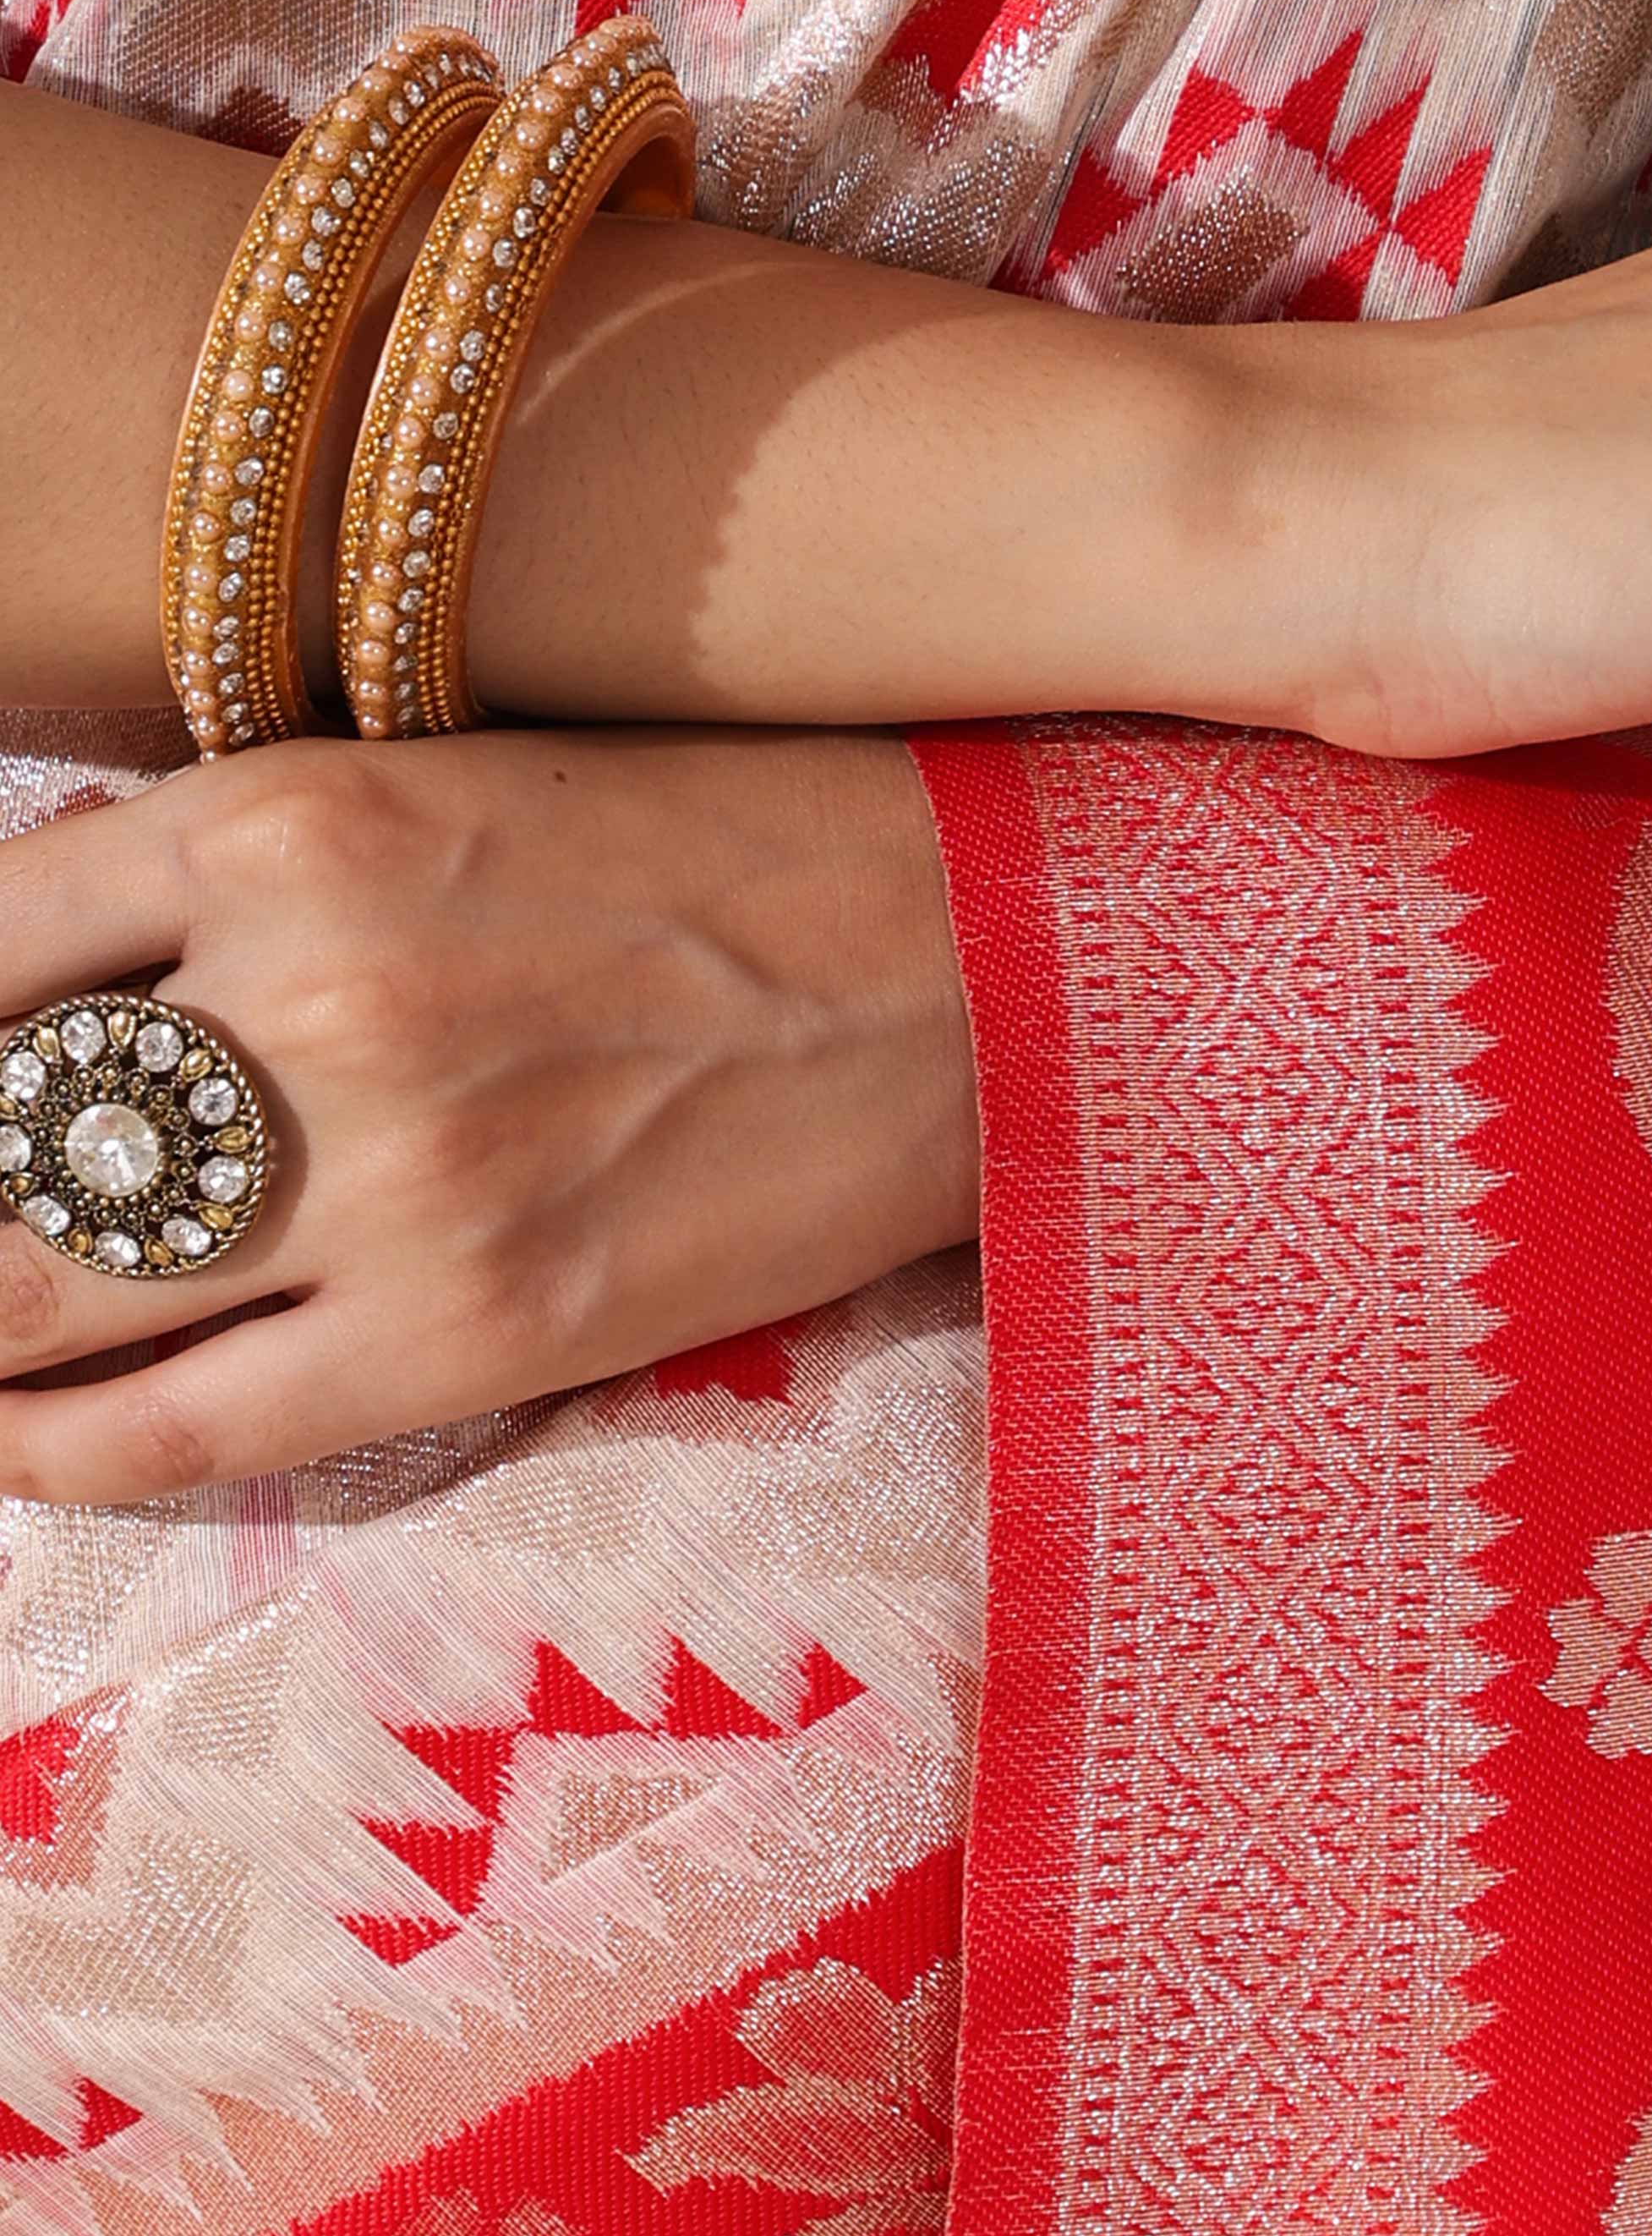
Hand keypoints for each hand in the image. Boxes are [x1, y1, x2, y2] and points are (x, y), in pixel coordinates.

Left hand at [0, 729, 973, 1501]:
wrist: (972, 965)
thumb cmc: (708, 853)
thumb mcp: (426, 784)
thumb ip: (215, 877)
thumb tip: (20, 991)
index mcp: (283, 818)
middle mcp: (308, 993)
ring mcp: (391, 1182)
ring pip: (30, 1300)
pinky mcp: (477, 1334)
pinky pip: (177, 1433)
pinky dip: (49, 1450)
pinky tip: (18, 1437)